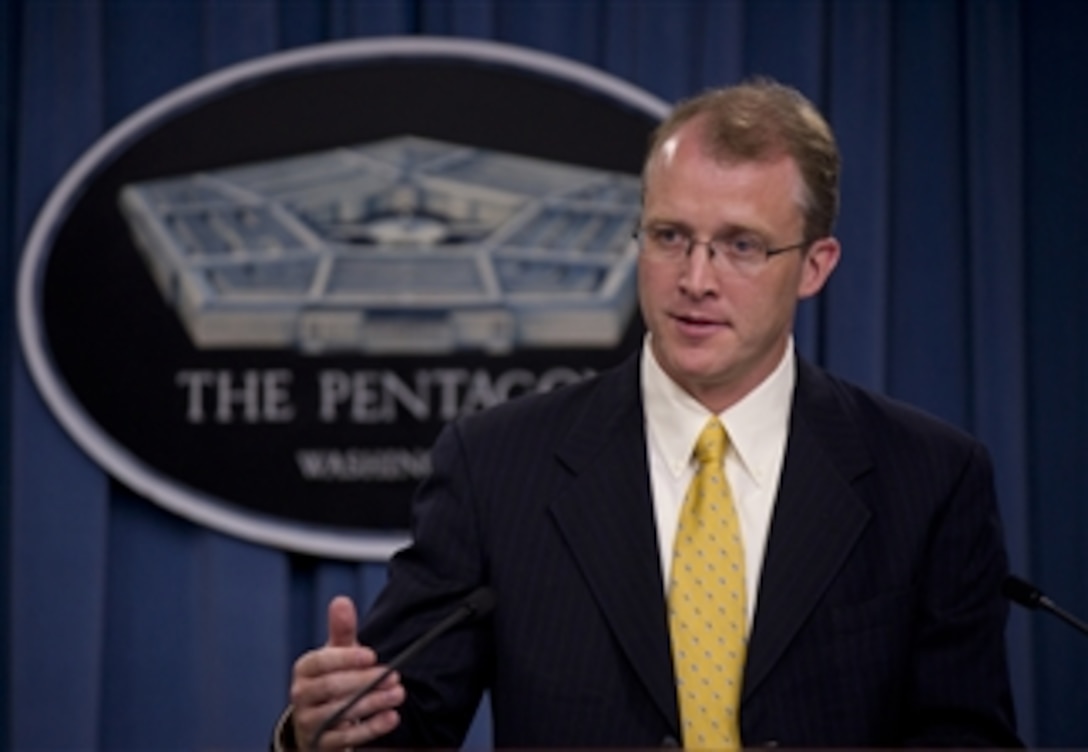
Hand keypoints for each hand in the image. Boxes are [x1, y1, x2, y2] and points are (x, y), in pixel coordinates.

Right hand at [290, 596, 404, 750]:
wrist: (321, 721)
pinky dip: (371, 728)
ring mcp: (309, 721)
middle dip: (366, 681)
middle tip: (394, 676)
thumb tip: (341, 601)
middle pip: (332, 687)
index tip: (372, 656)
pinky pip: (346, 738)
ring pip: (340, 712)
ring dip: (372, 703)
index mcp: (305, 669)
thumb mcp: (337, 654)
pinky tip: (391, 717)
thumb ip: (341, 630)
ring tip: (398, 694)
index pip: (321, 661)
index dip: (346, 658)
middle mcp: (301, 695)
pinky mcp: (321, 743)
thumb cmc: (334, 679)